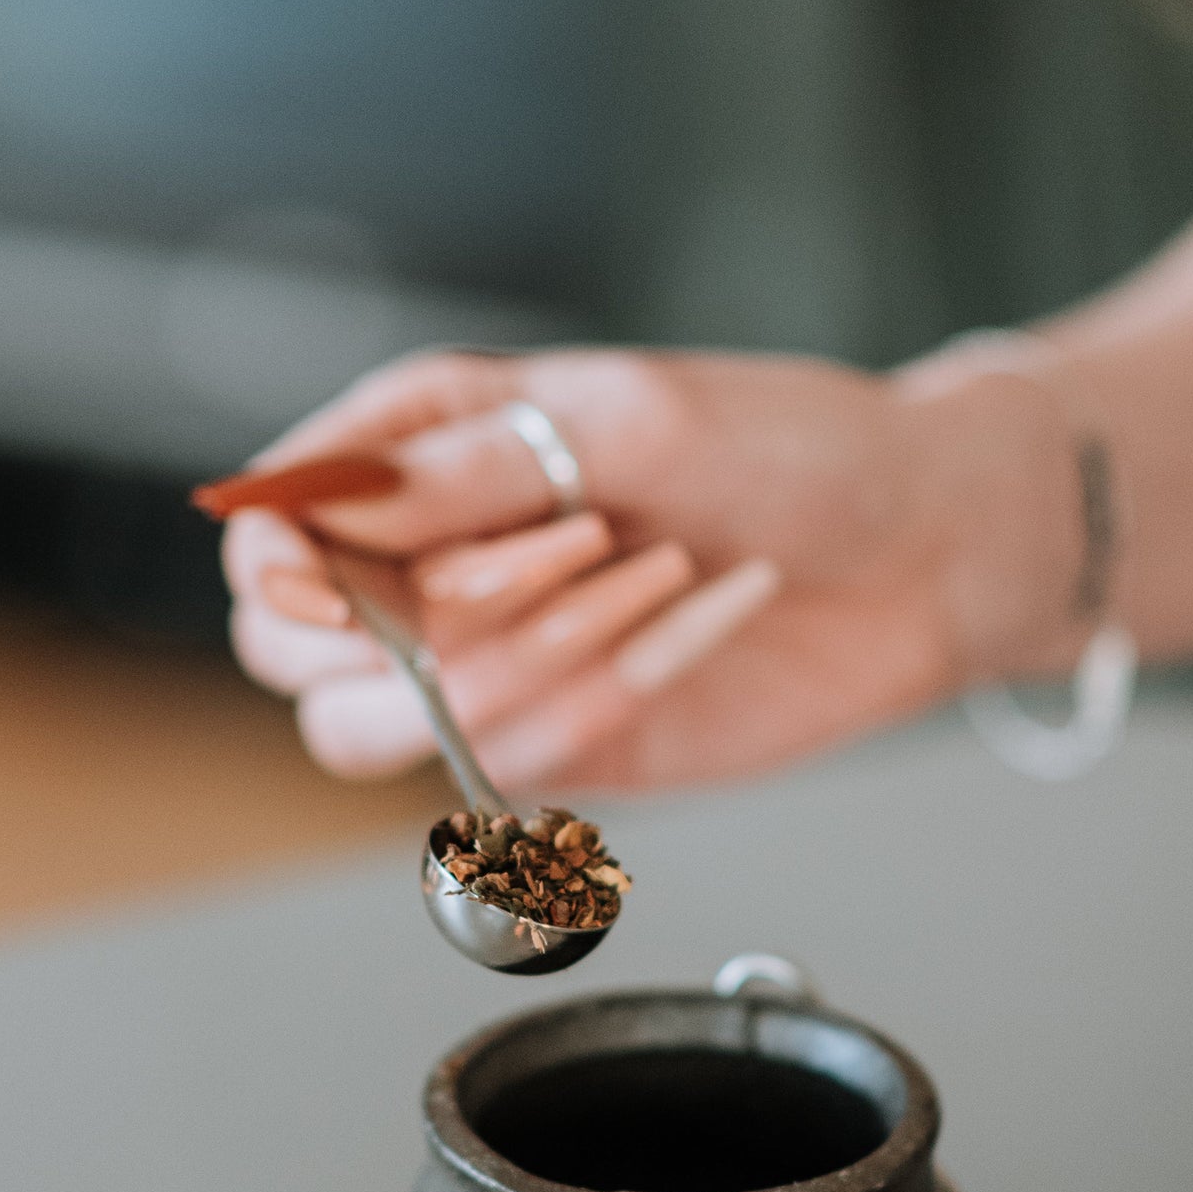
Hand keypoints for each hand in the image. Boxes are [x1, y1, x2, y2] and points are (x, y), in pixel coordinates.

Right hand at [222, 345, 1082, 790]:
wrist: (919, 552)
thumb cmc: (790, 450)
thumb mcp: (634, 420)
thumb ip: (475, 468)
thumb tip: (333, 502)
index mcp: (425, 445)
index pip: (273, 528)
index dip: (280, 570)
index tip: (343, 594)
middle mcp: (429, 557)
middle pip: (289, 650)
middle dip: (406, 634)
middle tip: (564, 562)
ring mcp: (482, 658)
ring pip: (376, 730)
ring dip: (505, 677)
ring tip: (640, 593)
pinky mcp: (551, 739)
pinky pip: (499, 771)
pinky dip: (583, 716)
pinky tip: (676, 643)